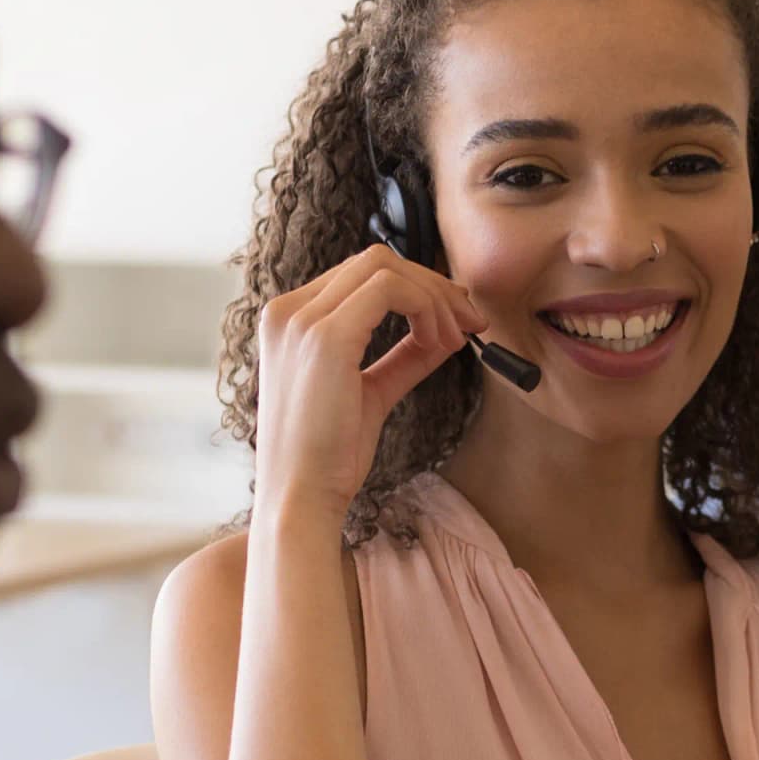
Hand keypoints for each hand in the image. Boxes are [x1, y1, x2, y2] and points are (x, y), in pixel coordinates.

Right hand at [249, 242, 490, 519]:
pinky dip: (427, 307)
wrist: (301, 499)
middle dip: (433, 285)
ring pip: (385, 267)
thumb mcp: (370, 393)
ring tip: (457, 338)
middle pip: (374, 260)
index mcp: (289, 320)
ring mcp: (301, 319)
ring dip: (434, 297)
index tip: (455, 317)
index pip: (359, 274)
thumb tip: (445, 333)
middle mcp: (288, 310)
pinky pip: (390, 289)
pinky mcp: (324, 336)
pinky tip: (441, 342)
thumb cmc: (327, 458)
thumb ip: (403, 358)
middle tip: (470, 321)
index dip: (416, 287)